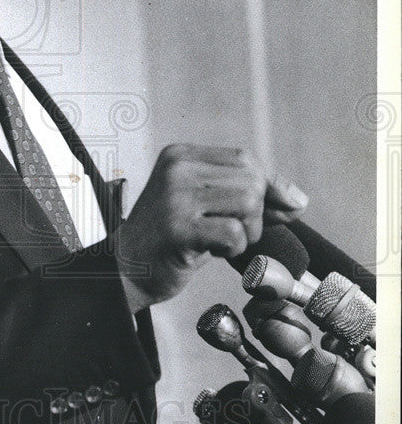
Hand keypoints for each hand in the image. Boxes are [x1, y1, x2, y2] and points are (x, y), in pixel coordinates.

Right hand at [112, 144, 307, 309]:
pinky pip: (233, 233)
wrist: (126, 268)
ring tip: (221, 242)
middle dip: (256, 214)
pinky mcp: (178, 228)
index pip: (244, 159)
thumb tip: (298, 200)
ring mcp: (175, 198)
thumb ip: (247, 196)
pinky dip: (233, 249)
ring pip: (248, 204)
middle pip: (251, 181)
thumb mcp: (205, 205)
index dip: (270, 185)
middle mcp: (176, 170)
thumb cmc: (169, 238)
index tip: (281, 209)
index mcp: (180, 156)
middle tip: (232, 233)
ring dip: (246, 232)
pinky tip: (211, 252)